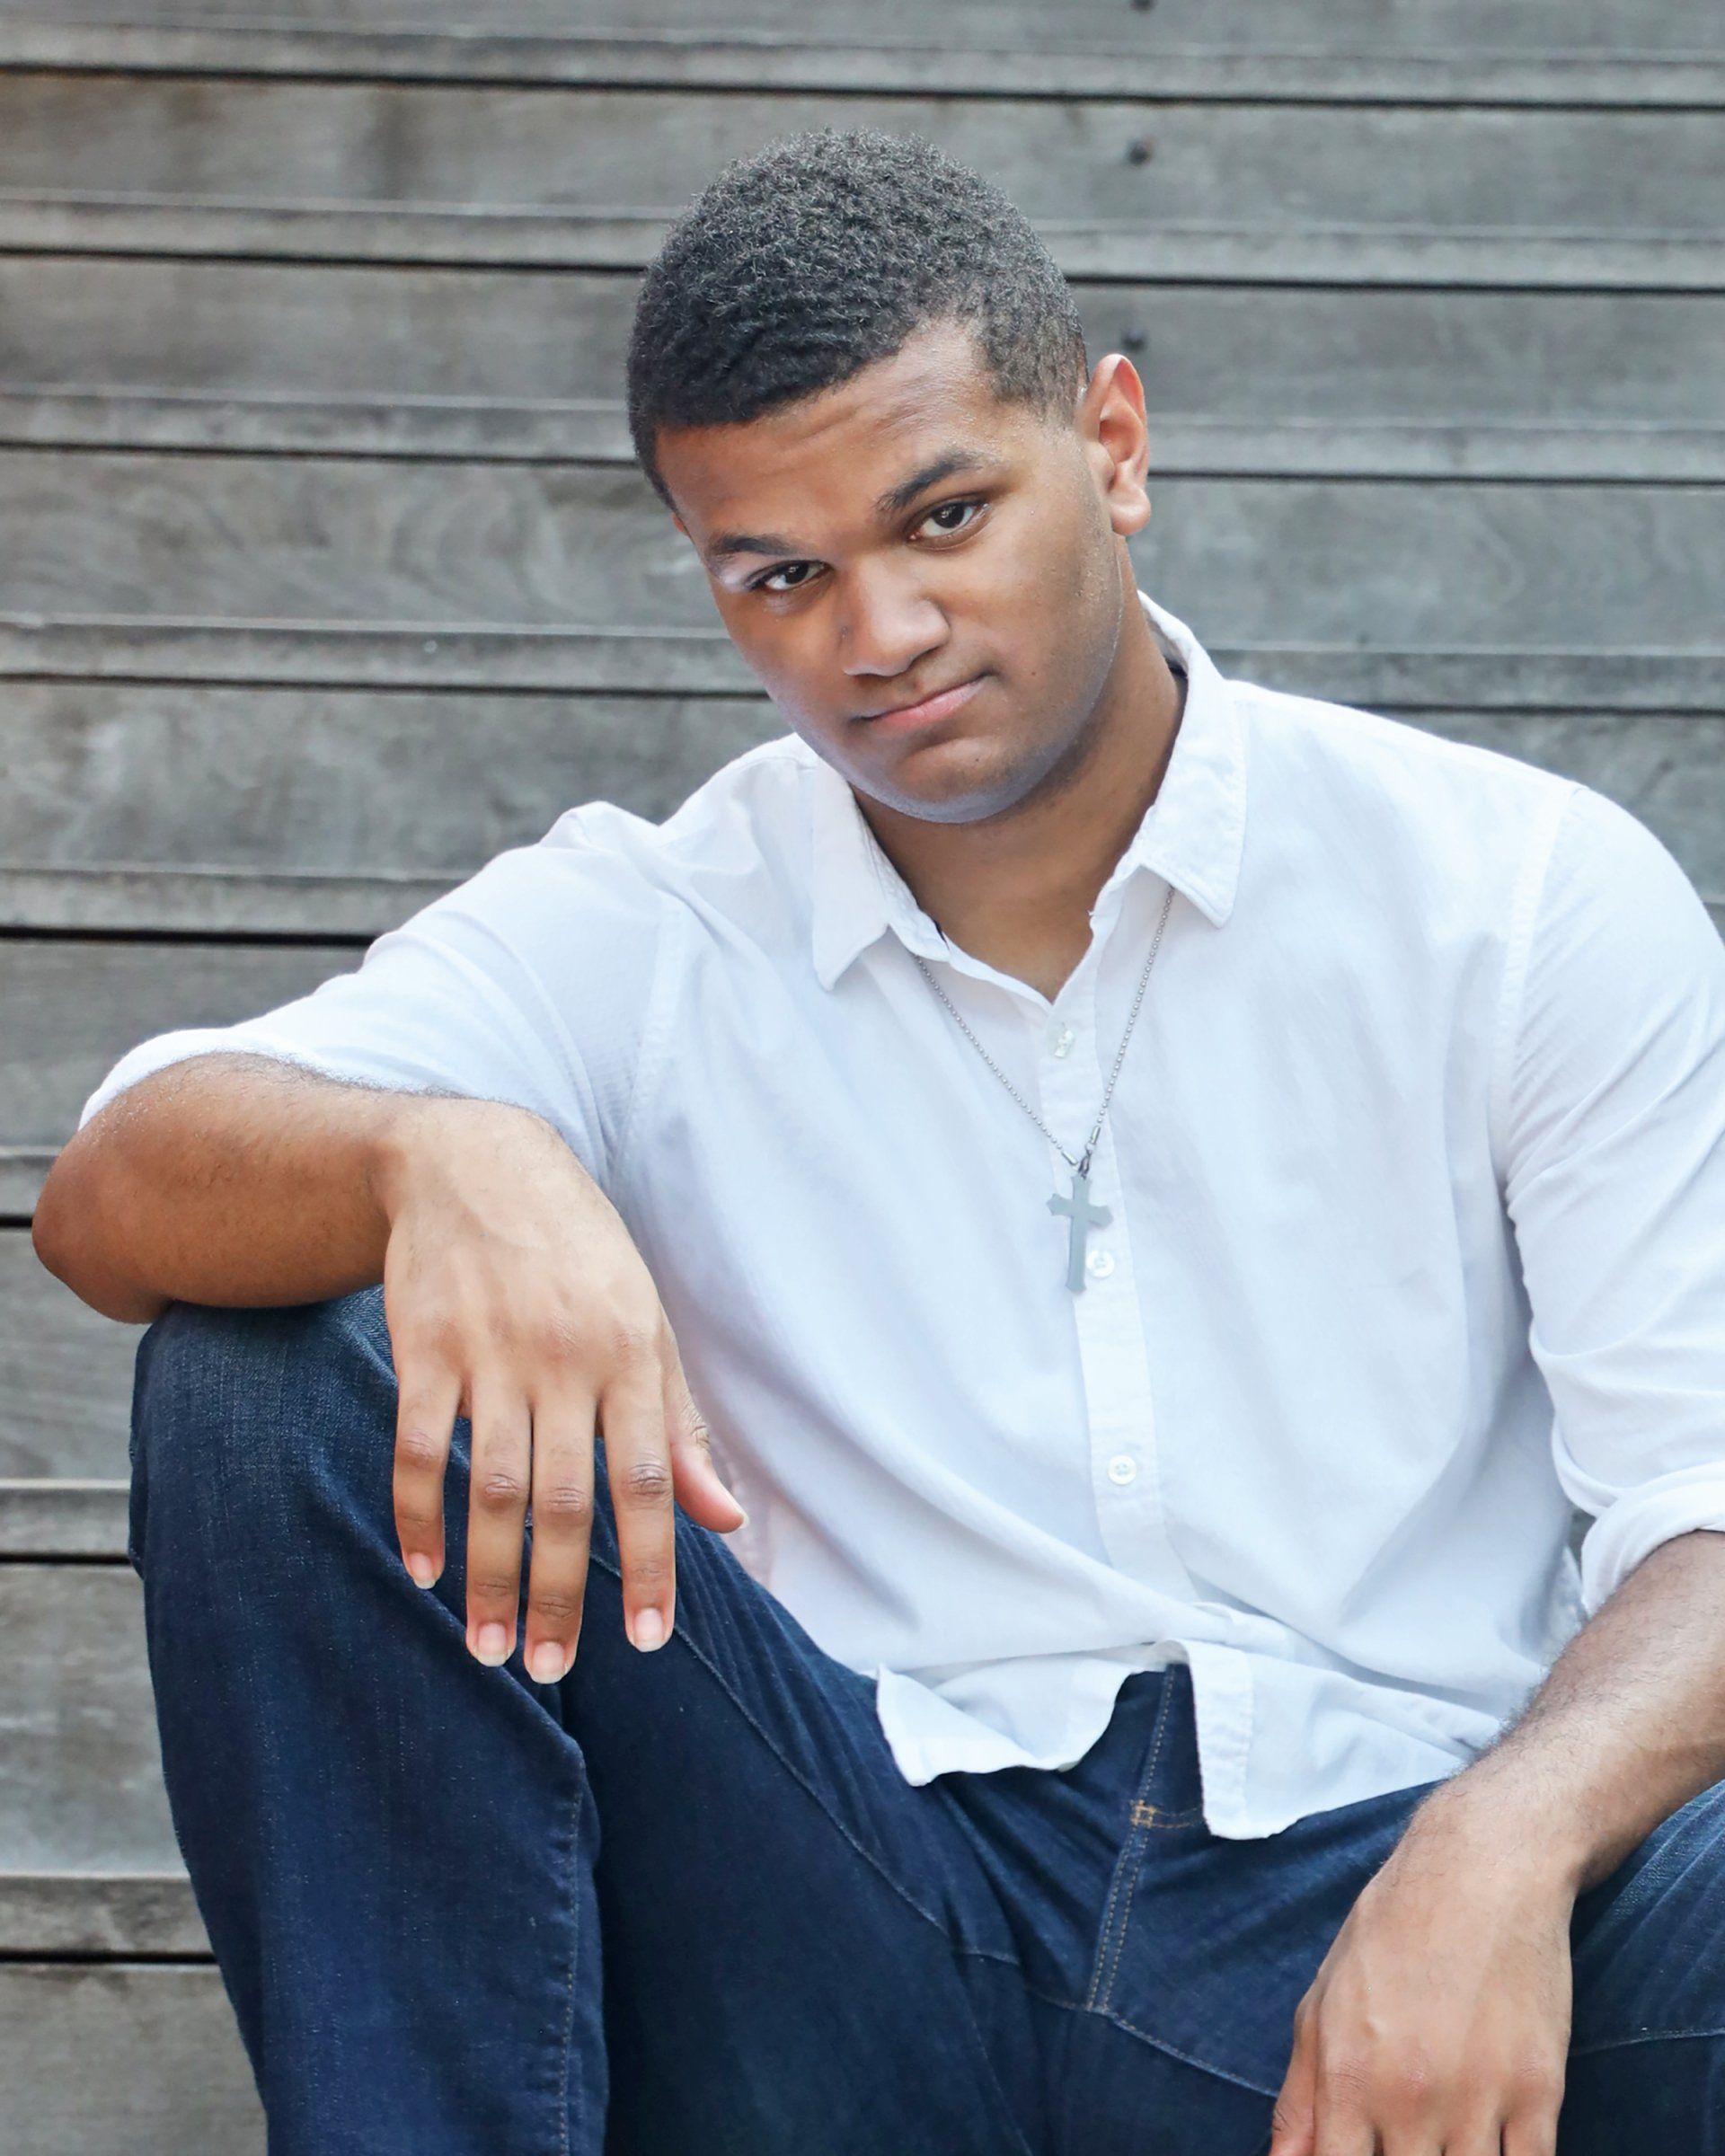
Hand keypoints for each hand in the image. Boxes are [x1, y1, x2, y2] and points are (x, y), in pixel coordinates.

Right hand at [374, 1097, 746, 1682]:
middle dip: (560, 1594)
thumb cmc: (579, 1258)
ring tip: (489, 1648)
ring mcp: (492, 1352)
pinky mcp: (425, 1345)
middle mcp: (566, 1358)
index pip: (649, 1481)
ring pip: (492, 1487)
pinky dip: (419, 1515)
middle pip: (565, 1499)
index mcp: (633, 1355)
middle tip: (546, 1666)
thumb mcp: (646, 1325)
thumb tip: (726, 1520)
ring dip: (489, 1576)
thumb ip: (681, 1428)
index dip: (652, 1564)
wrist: (477, 1164)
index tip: (648, 1639)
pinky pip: (419, 1447)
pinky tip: (425, 1569)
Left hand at [1268, 1791, 1574, 2154]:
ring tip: (1444, 2141)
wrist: (1483, 1871)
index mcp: (1349, 2076)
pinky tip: (1493, 2147)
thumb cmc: (1392, 1932)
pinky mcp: (1540, 2093)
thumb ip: (1300, 2097)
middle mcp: (1410, 2097)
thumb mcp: (1324, 2002)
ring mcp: (1478, 2099)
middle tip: (1404, 2144)